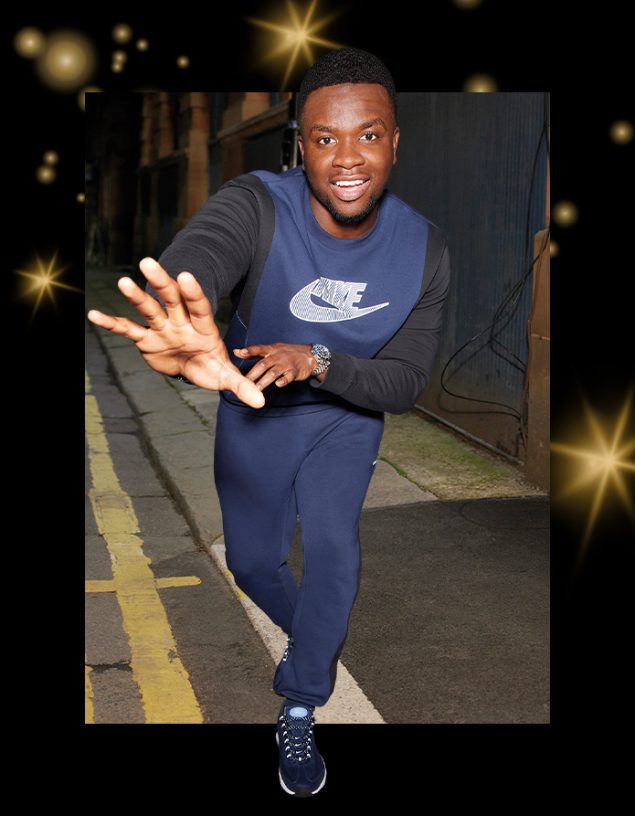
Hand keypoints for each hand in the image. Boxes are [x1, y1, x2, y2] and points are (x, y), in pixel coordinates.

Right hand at [86, 257, 264, 408]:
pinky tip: (94, 314)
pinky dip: (112, 323)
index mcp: (202, 327)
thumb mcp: (226, 377)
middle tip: (148, 262)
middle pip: (171, 299)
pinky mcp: (146, 340)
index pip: (199, 307)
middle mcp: (180, 323)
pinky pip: (128, 330)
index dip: (193, 293)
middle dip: (161, 282)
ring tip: (123, 282)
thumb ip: (241, 385)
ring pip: (149, 309)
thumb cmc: (210, 366)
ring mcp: (162, 329)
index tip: (186, 276)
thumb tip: (260, 403)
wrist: (192, 368)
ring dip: (136, 296)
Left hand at [234, 343, 317, 389]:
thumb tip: (236, 351)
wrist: (309, 355)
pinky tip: (278, 385)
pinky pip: (289, 377)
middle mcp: (278, 356)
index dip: (249, 351)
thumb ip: (254, 352)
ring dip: (264, 381)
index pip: (258, 349)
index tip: (239, 352)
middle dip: (253, 374)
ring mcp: (286, 364)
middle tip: (244, 383)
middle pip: (263, 364)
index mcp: (271, 350)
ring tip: (256, 389)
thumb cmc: (286, 353)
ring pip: (273, 372)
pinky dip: (283, 381)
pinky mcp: (295, 372)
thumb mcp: (271, 349)